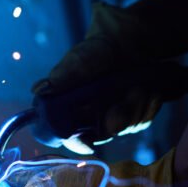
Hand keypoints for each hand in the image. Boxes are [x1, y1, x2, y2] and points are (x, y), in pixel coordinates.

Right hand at [31, 3, 164, 152]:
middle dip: (119, 114)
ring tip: (135, 82)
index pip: (72, 139)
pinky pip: (145, 118)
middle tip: (127, 92)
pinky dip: (149, 102)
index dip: (79, 143)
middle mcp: (93, 121)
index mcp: (73, 113)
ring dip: (136, 102)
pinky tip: (146, 87)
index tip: (89, 142)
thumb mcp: (77, 62)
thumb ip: (61, 77)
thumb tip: (39, 89)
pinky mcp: (136, 116)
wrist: (125, 44)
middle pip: (107, 133)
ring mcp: (116, 120)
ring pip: (129, 125)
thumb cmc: (95, 53)